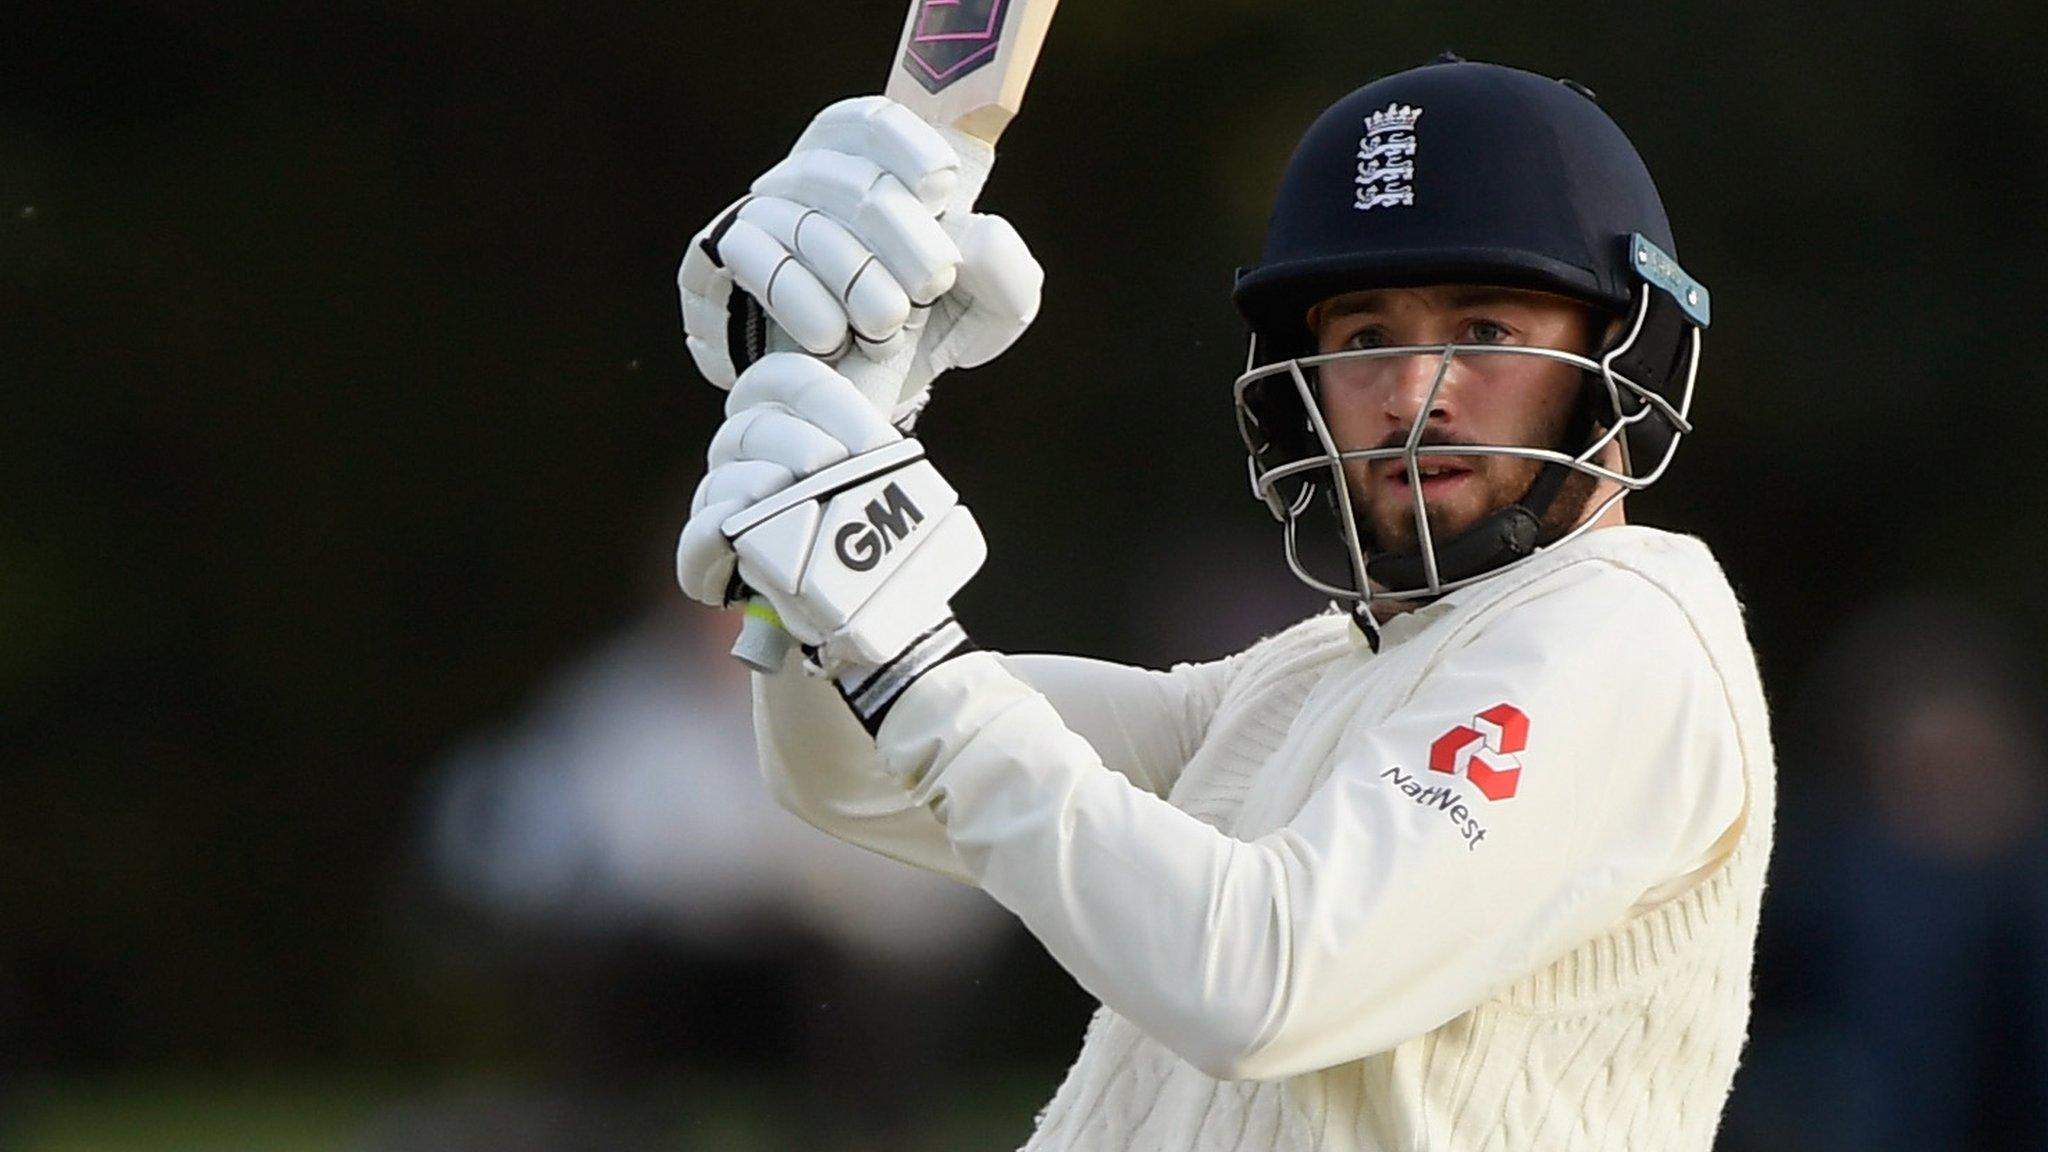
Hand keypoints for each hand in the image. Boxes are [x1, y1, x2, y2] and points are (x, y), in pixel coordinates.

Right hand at [676, 355, 983, 717]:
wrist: (853, 610)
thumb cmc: (863, 538)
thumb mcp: (876, 491)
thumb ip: (878, 462)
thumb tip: (900, 458)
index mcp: (783, 422)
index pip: (786, 381)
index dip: (826, 401)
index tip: (874, 443)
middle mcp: (744, 453)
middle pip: (756, 426)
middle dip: (801, 445)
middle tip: (835, 469)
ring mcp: (721, 501)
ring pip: (727, 478)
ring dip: (764, 485)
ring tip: (799, 506)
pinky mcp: (705, 554)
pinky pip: (702, 534)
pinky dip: (717, 531)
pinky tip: (738, 531)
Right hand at [677, 96, 1041, 425]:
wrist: (858, 392)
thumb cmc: (928, 330)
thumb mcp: (987, 309)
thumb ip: (1006, 274)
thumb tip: (979, 234)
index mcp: (881, 165)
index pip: (878, 121)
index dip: (907, 144)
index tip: (942, 188)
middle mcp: (818, 172)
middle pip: (856, 180)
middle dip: (903, 236)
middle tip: (933, 284)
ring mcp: (771, 209)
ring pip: (810, 225)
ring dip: (859, 282)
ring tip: (889, 328)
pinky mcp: (732, 252)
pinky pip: (762, 263)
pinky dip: (804, 304)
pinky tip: (832, 338)